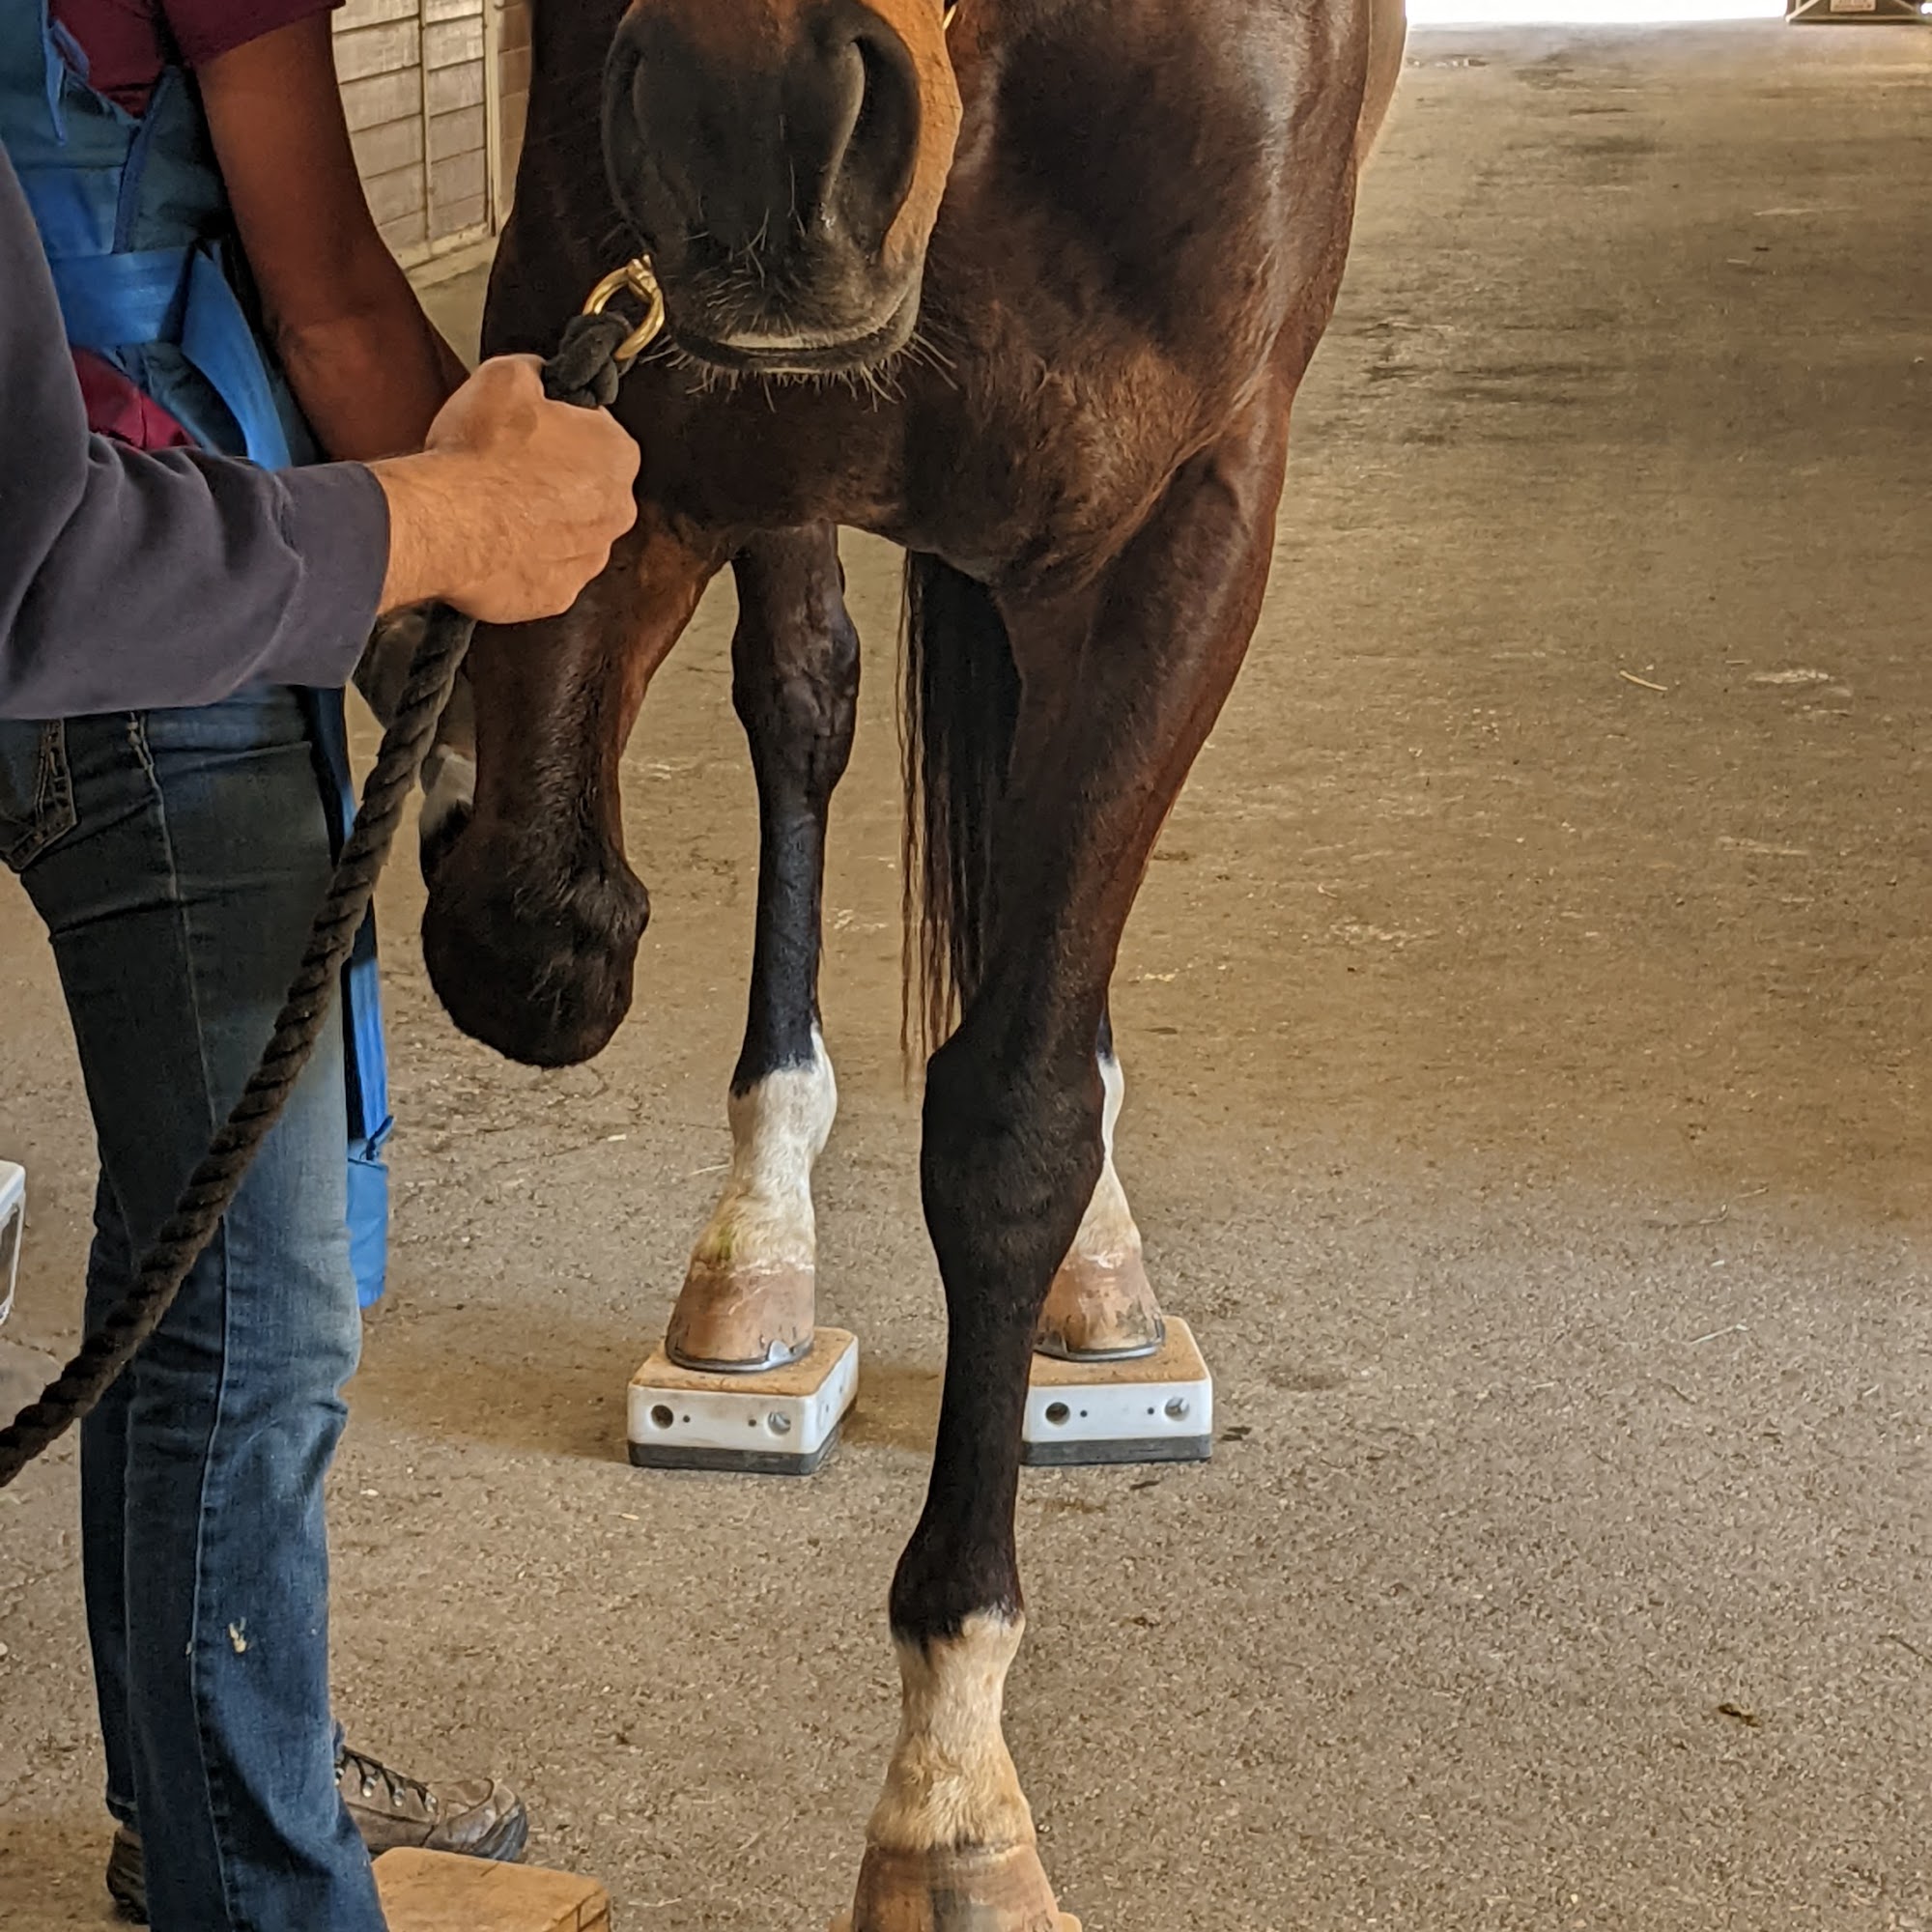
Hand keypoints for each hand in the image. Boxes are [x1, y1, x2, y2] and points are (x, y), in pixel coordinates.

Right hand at [371, 356, 639, 622]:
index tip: (533, 428)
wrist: (445, 524)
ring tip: (496, 508)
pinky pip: (544, 572)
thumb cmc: (479, 454)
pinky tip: (494, 543)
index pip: (598, 430)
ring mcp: (589, 559)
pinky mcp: (557, 596)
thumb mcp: (505, 376)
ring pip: (570, 534)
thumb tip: (540, 374)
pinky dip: (523, 560)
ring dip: (541, 522)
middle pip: (589, 487)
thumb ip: (536, 372)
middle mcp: (616, 512)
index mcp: (617, 454)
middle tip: (509, 468)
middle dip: (555, 477)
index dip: (562, 425)